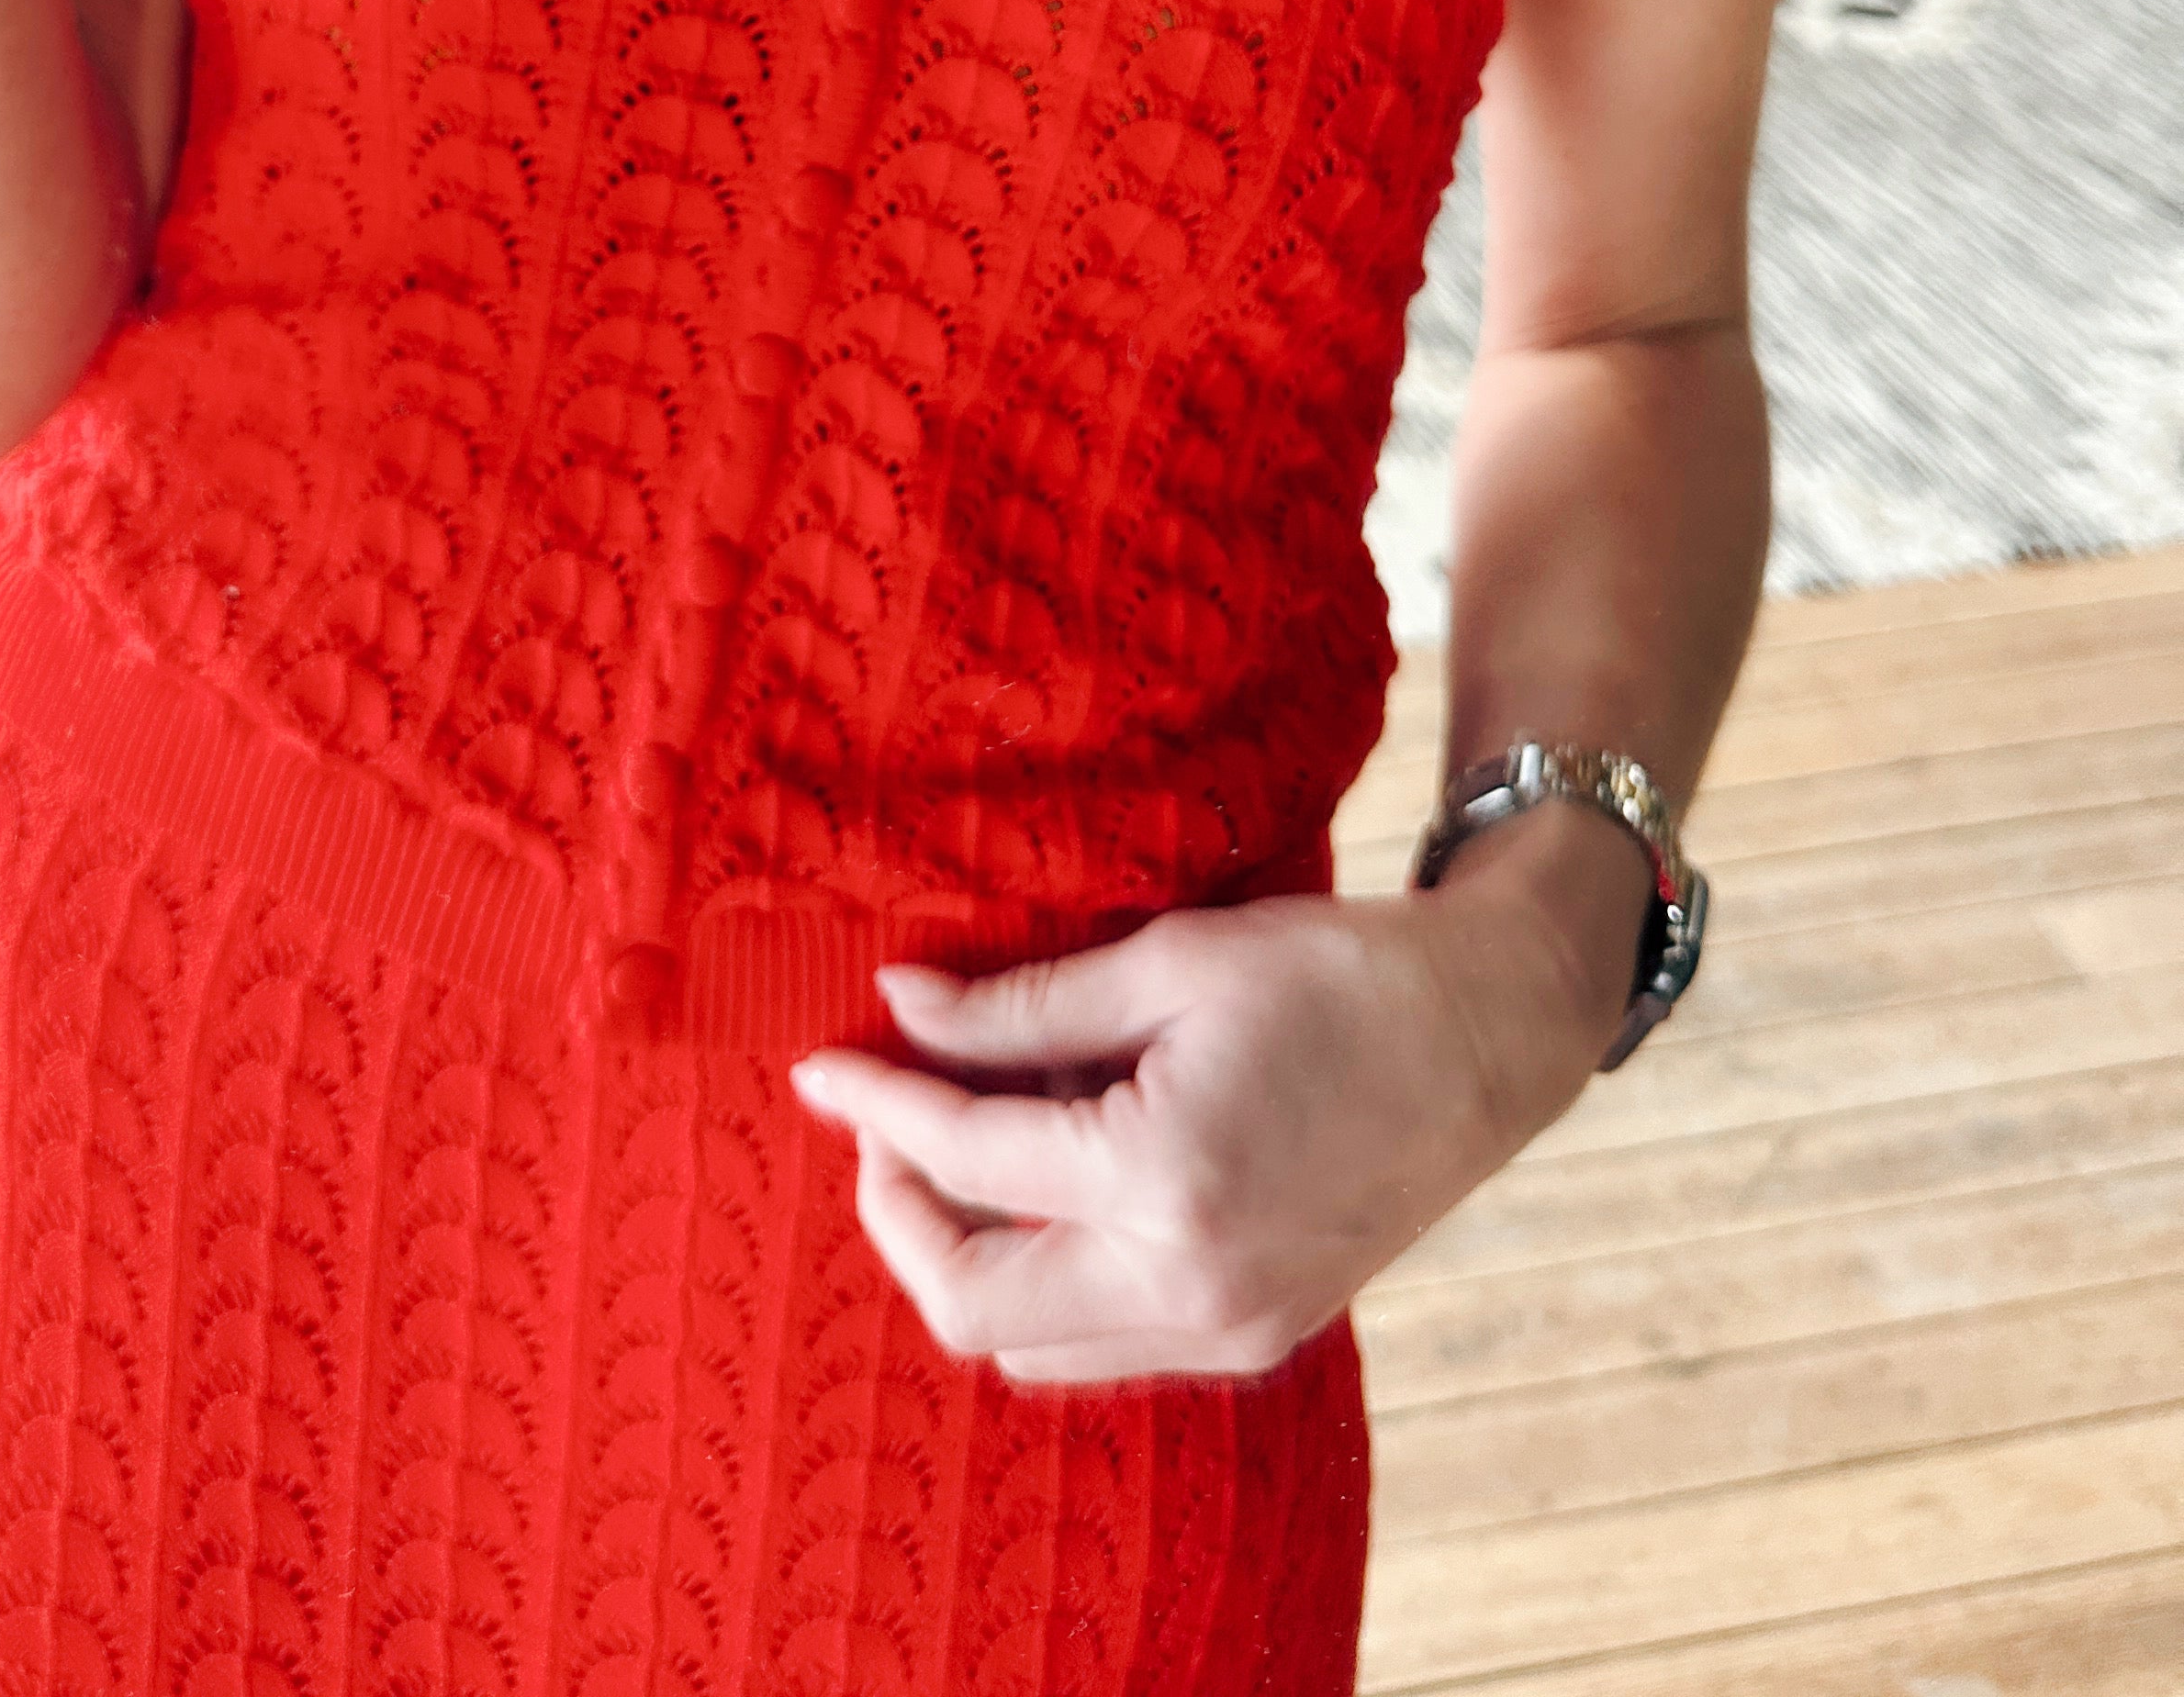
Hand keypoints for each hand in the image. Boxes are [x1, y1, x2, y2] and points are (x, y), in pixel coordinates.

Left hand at [787, 827, 1646, 1386]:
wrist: (1489, 1034)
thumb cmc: (1337, 973)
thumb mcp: (1169, 961)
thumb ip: (1021, 1004)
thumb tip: (899, 1007)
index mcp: (1165, 1179)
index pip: (967, 1159)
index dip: (877, 1107)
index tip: (819, 1064)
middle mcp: (1191, 1285)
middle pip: (972, 1305)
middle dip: (899, 1214)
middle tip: (881, 1120)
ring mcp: (1228, 1329)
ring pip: (1029, 1346)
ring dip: (964, 1258)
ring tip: (952, 1146)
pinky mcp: (1255, 1337)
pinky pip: (1099, 1343)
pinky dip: (1041, 1280)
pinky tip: (1039, 1188)